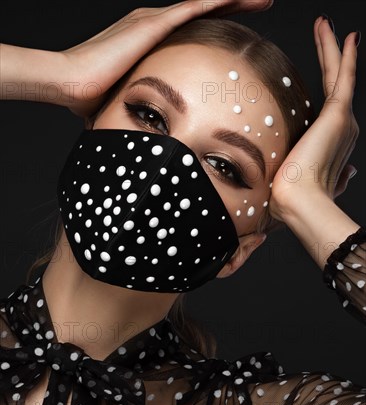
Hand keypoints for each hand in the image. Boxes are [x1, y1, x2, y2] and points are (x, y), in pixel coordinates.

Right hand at [60, 0, 273, 117]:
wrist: (69, 84)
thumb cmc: (90, 98)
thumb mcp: (127, 101)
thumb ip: (143, 109)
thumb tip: (150, 136)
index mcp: (148, 42)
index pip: (190, 32)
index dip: (215, 28)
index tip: (238, 36)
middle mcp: (153, 25)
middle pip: (203, 14)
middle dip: (233, 9)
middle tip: (260, 6)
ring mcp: (153, 21)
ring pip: (204, 6)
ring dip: (236, 1)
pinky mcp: (153, 23)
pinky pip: (197, 8)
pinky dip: (223, 2)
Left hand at [269, 16, 358, 222]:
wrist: (298, 202)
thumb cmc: (293, 198)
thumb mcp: (307, 182)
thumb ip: (330, 176)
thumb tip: (349, 175)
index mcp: (332, 142)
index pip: (329, 102)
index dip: (329, 81)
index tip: (328, 64)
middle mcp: (342, 128)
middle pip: (335, 82)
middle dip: (331, 55)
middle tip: (326, 30)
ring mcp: (342, 120)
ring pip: (338, 74)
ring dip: (333, 47)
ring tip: (325, 24)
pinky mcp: (338, 114)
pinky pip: (343, 76)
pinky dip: (344, 54)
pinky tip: (344, 35)